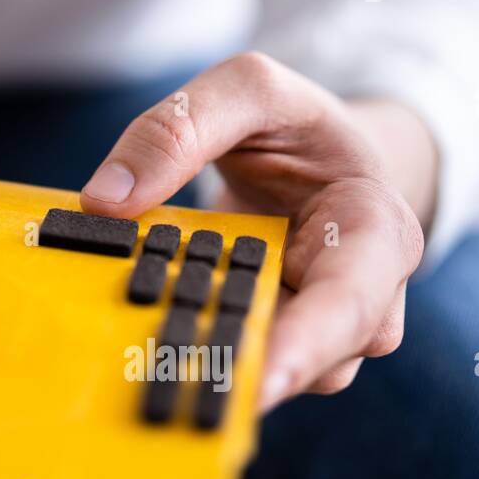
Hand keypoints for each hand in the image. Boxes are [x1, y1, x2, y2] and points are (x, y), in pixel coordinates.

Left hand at [80, 52, 427, 410]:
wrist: (314, 155)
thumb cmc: (295, 124)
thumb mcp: (249, 91)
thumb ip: (180, 129)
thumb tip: (104, 200)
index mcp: (374, 231)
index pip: (354, 301)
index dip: (308, 347)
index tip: (257, 383)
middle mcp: (361, 297)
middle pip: (318, 360)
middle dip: (248, 374)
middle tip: (179, 386)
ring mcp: (314, 328)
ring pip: (271, 371)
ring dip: (212, 367)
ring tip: (150, 367)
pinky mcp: (267, 338)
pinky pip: (231, 358)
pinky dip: (189, 352)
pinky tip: (146, 352)